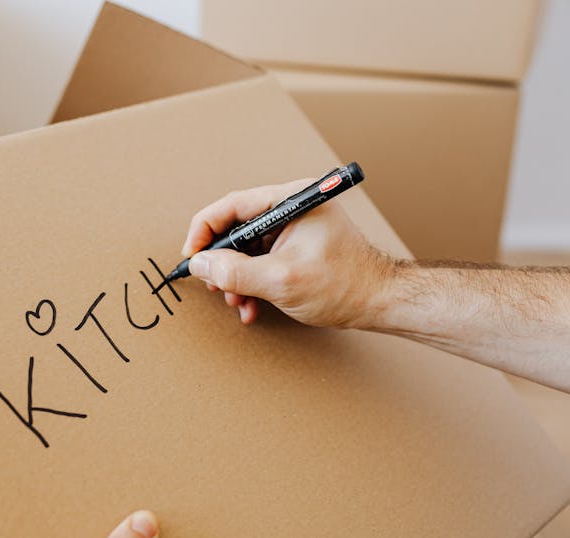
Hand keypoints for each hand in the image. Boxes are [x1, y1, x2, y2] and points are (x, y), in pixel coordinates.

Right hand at [182, 179, 394, 328]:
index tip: (192, 256)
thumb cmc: (344, 286)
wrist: (378, 303)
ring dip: (236, 278)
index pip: (233, 205)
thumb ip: (236, 272)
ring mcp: (294, 227)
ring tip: (237, 302)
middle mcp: (292, 207)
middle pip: (236, 227)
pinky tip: (252, 305)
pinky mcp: (295, 246)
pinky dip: (251, 283)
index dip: (205, 230)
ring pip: (246, 248)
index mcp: (293, 199)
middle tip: (213, 284)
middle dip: (222, 261)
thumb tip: (200, 265)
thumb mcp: (281, 280)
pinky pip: (260, 260)